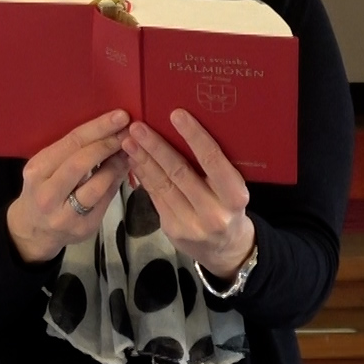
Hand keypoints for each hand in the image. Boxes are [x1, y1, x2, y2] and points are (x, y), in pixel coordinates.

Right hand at [5, 110, 132, 263]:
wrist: (33, 230)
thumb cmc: (43, 189)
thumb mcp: (47, 167)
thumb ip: (73, 151)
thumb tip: (110, 130)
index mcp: (37, 171)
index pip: (70, 143)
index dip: (98, 128)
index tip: (120, 116)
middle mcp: (47, 193)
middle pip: (80, 163)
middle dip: (108, 144)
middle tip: (128, 131)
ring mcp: (64, 214)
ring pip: (96, 185)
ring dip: (116, 165)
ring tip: (130, 151)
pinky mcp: (83, 228)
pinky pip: (104, 201)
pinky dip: (116, 182)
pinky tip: (124, 171)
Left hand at [122, 110, 255, 280]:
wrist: (227, 249)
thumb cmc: (229, 206)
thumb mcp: (232, 187)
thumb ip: (215, 165)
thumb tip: (182, 126)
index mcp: (235, 195)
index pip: (213, 161)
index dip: (194, 136)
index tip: (176, 114)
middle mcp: (214, 212)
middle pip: (180, 172)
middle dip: (156, 147)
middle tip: (137, 126)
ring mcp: (191, 223)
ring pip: (162, 185)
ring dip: (143, 160)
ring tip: (128, 140)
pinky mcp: (172, 229)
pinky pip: (155, 196)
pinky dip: (143, 176)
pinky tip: (133, 160)